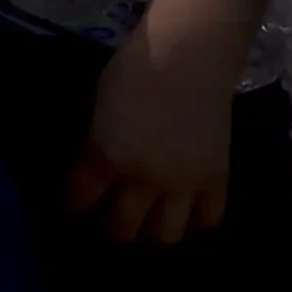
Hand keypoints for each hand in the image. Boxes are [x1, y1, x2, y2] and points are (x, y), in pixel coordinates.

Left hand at [67, 21, 237, 243]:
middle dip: (112, 224)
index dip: (75, 204)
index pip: (80, 200)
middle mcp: (144, 179)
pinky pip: (208, 218)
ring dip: (154, 227)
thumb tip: (92, 168)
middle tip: (112, 213)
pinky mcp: (217, 180)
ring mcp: (183, 184)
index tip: (76, 204)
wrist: (189, 58)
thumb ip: (96, 144)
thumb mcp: (98, 108)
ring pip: (166, 234)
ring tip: (150, 214)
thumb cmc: (134, 71)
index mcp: (107, 157)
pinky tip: (185, 207)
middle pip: (123, 228)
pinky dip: (195, 218)